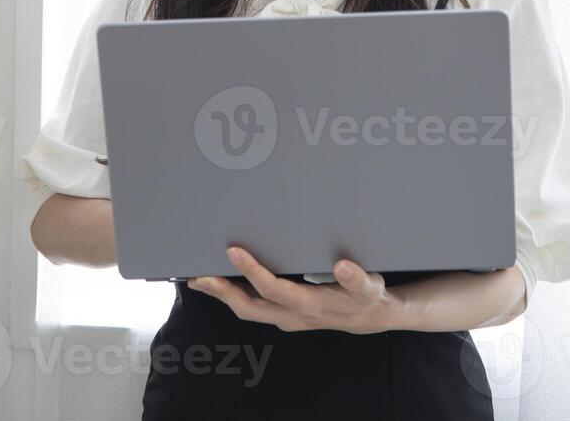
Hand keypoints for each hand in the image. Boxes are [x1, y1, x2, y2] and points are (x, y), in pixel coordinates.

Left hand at [187, 247, 404, 334]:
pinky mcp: (283, 314)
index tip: (233, 251)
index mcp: (310, 304)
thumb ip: (357, 278)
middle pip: (249, 307)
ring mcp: (286, 317)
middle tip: (199, 276)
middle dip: (222, 292)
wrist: (369, 316)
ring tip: (200, 280)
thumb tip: (343, 266)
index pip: (273, 289)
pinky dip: (233, 297)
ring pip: (247, 310)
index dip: (252, 271)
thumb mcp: (370, 286)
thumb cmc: (367, 297)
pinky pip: (253, 307)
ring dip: (223, 296)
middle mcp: (293, 314)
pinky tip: (222, 285)